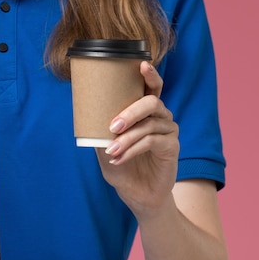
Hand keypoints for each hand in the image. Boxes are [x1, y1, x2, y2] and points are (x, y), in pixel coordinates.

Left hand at [96, 61, 179, 216]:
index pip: (152, 87)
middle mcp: (160, 117)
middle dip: (130, 112)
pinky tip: (119, 159)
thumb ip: (99, 134)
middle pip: (151, 102)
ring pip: (148, 125)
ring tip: (110, 152)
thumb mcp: (105, 150)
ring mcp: (168, 131)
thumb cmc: (123, 168)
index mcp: (145, 112)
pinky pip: (153, 141)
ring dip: (126, 138)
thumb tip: (86, 118)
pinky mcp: (172, 147)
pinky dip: (133, 149)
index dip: (150, 75)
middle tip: (112, 126)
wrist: (138, 195)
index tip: (141, 64)